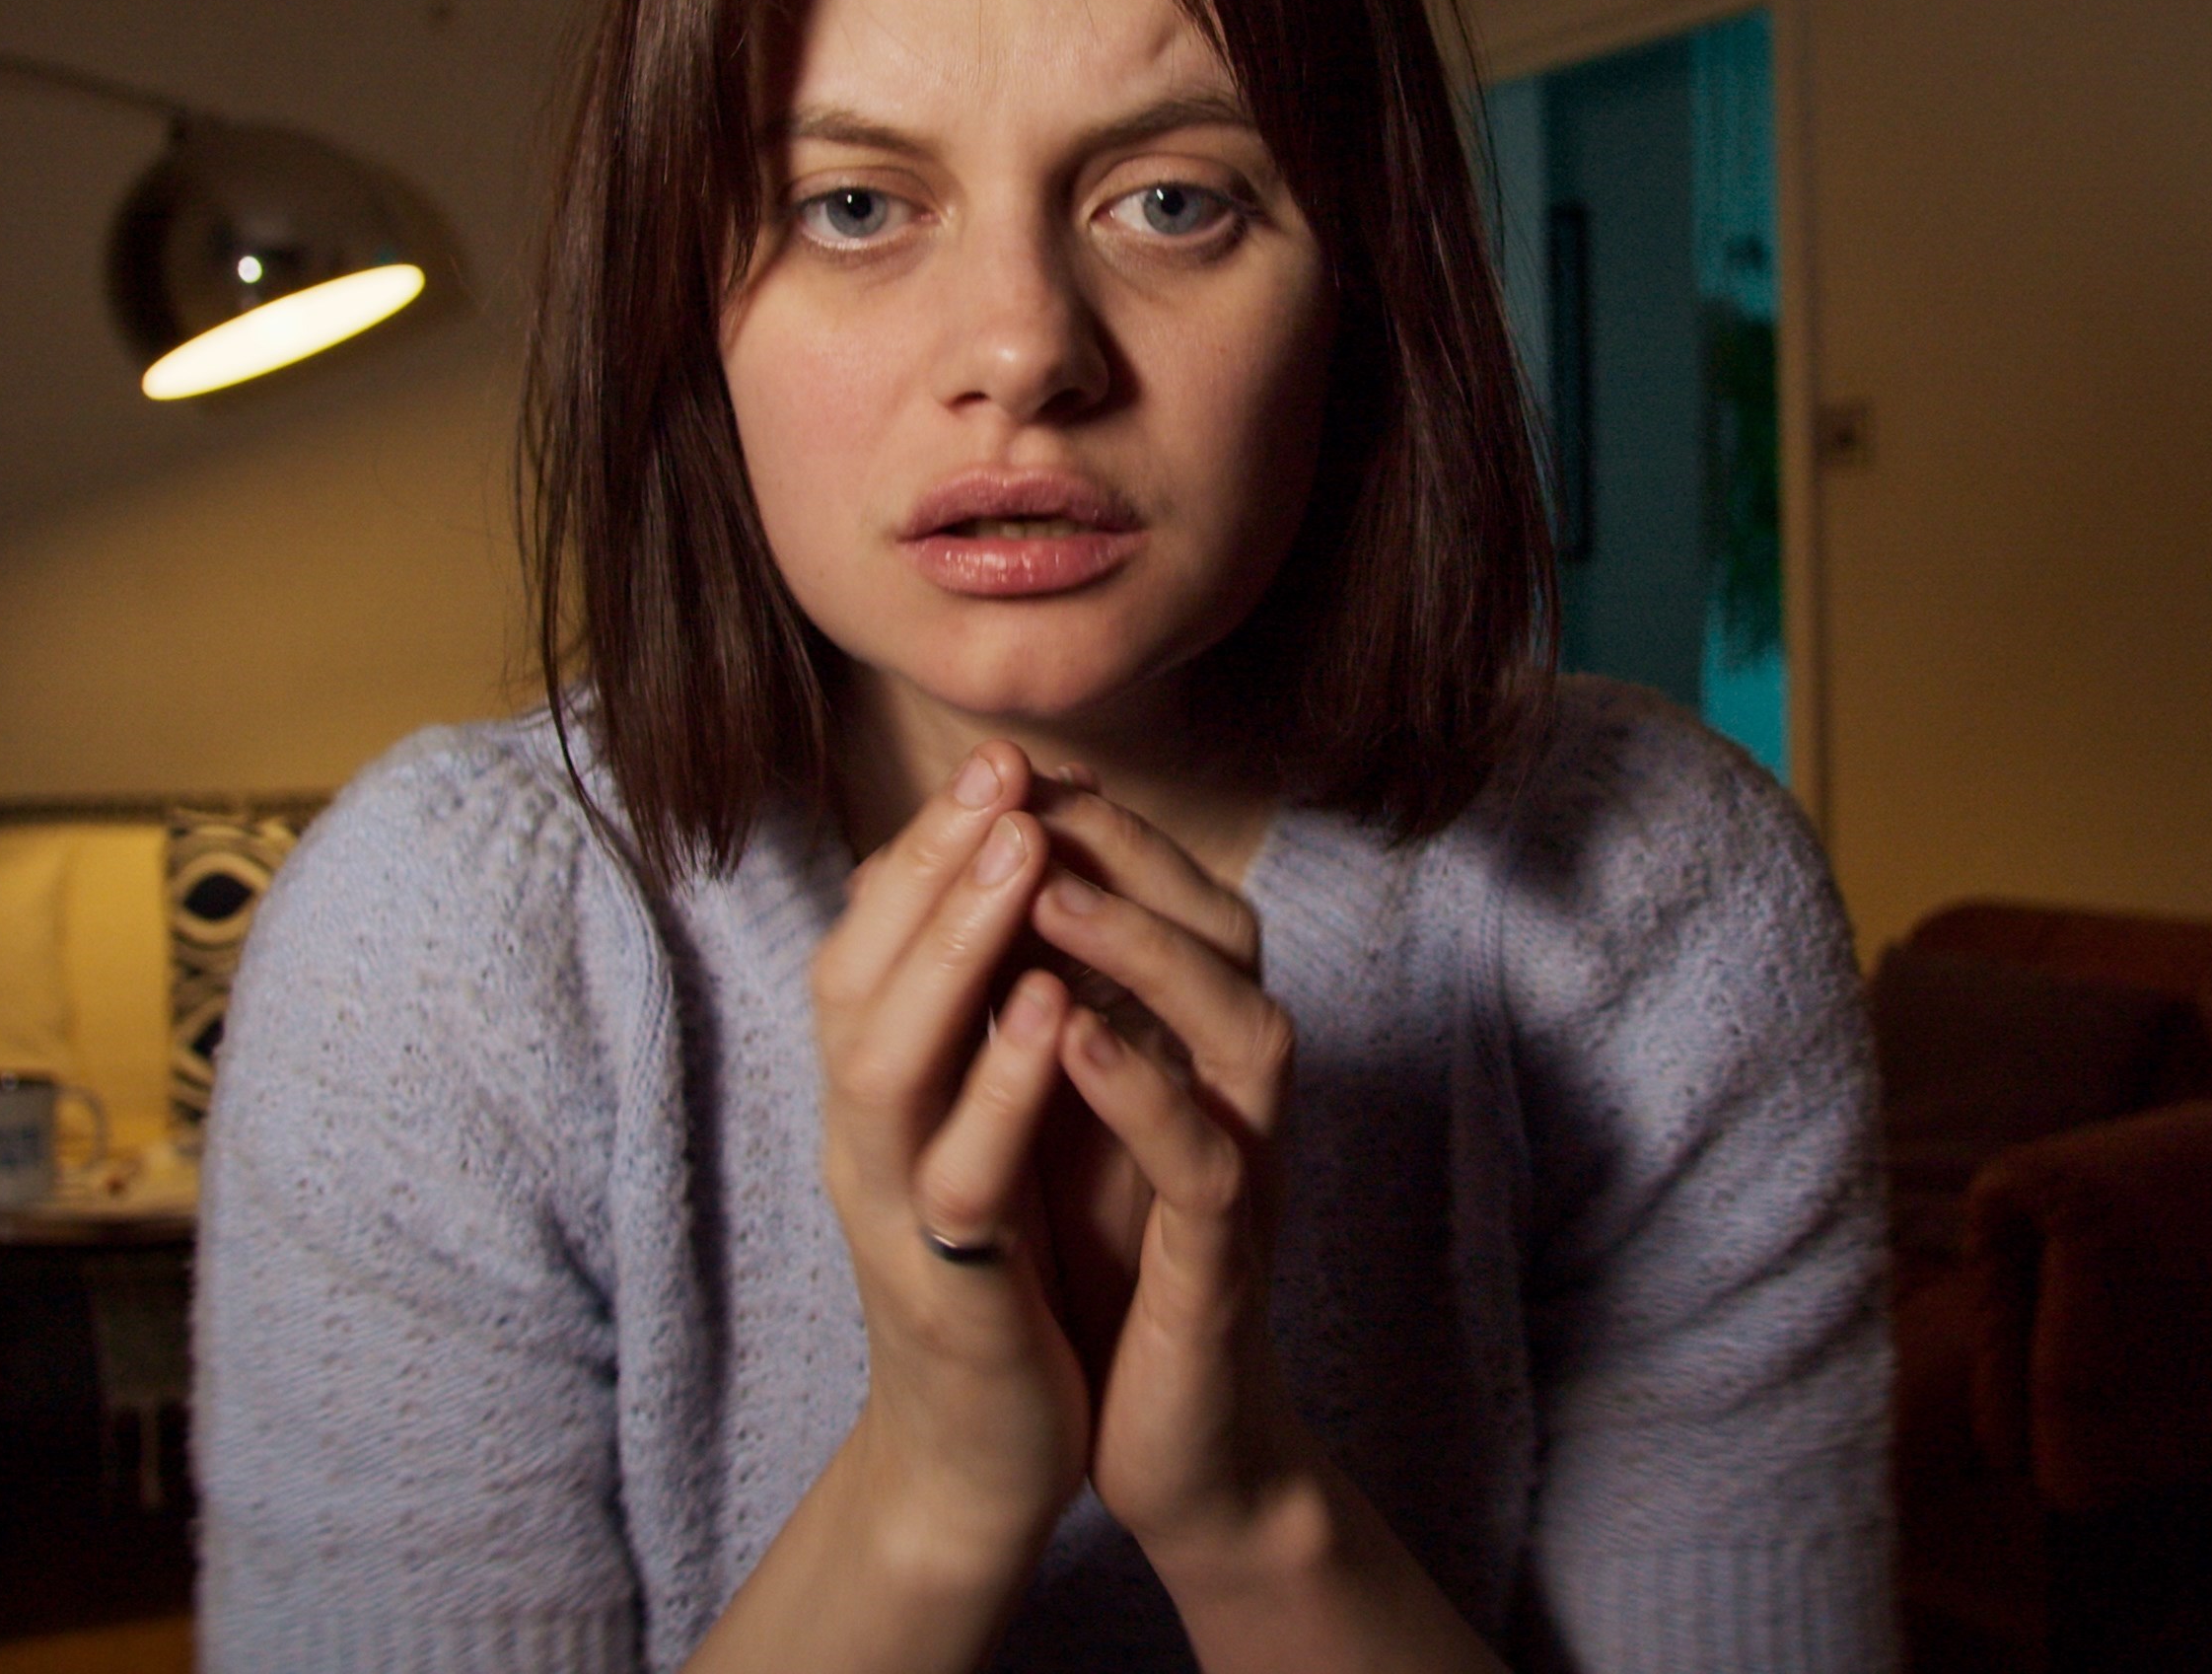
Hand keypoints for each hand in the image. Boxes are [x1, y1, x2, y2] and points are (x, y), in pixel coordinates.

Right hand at [810, 741, 1092, 1569]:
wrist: (974, 1454)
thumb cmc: (993, 1268)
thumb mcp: (971, 1122)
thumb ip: (975, 1022)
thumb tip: (1011, 880)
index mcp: (867, 1091)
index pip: (866, 940)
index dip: (925, 848)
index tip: (997, 762)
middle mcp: (855, 1133)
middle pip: (856, 974)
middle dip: (930, 865)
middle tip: (999, 775)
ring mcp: (886, 1207)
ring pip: (885, 1059)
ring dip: (954, 950)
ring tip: (1021, 858)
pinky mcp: (948, 1283)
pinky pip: (959, 1174)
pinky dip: (1002, 1087)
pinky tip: (1057, 1017)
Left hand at [1023, 784, 1318, 1570]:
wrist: (1167, 1442)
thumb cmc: (1110, 1266)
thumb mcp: (1065, 1116)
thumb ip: (1048, 1008)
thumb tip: (966, 885)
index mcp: (1195, 1049)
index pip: (1169, 897)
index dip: (1094, 825)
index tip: (1006, 768)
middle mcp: (1236, 1090)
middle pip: (1225, 931)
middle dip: (1128, 854)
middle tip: (1031, 795)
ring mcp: (1245, 1169)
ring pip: (1238, 1027)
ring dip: (1144, 954)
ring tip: (1052, 894)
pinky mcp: (1221, 1260)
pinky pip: (1206, 1160)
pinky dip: (1143, 1093)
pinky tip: (1071, 1041)